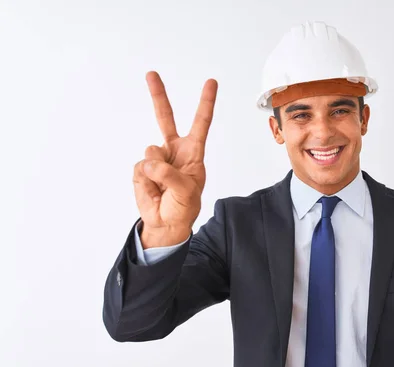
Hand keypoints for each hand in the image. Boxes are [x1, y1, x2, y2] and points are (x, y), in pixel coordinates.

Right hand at [133, 71, 217, 236]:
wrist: (165, 223)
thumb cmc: (183, 206)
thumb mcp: (186, 192)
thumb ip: (170, 174)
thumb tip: (149, 162)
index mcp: (192, 152)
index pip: (201, 123)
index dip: (206, 103)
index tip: (211, 82)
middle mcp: (173, 150)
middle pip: (165, 118)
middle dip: (158, 95)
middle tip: (151, 74)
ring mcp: (156, 158)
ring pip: (151, 153)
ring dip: (156, 173)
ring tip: (164, 189)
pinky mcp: (140, 170)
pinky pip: (140, 169)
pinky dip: (146, 183)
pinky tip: (153, 191)